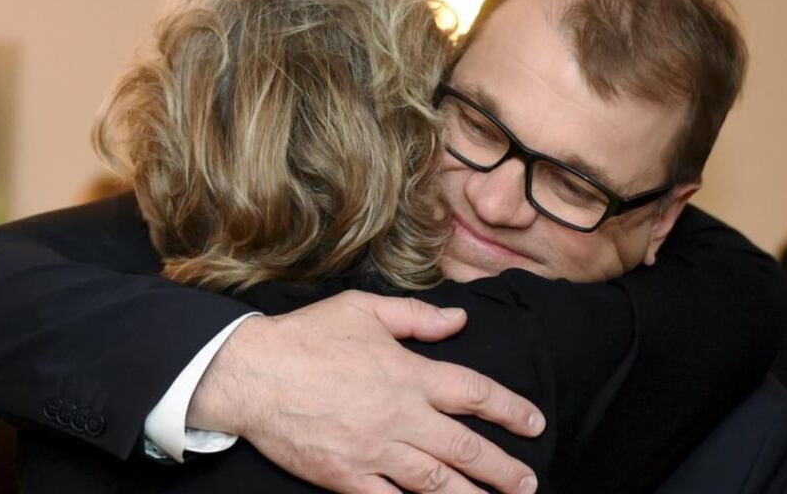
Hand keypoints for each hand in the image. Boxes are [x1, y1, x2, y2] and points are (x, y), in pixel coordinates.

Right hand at [188, 290, 544, 493]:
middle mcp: (400, 416)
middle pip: (465, 448)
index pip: (475, 393)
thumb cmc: (307, 337)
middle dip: (504, 469)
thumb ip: (417, 317)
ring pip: (437, 483)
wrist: (252, 375)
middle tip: (529, 483)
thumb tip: (459, 320)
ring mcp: (375, 451)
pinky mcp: (347, 477)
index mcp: (409, 374)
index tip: (534, 423)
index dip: (510, 410)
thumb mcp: (365, 310)